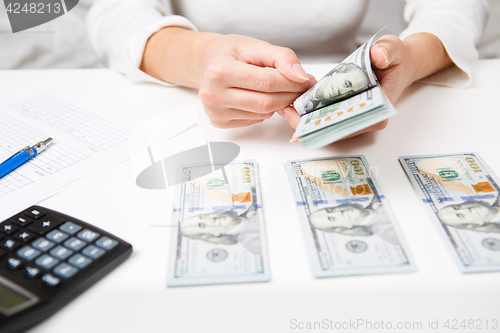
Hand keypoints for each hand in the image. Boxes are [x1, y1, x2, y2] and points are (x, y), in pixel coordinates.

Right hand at [141, 28, 315, 127]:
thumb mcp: (254, 46)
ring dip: (278, 104)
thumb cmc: (230, 54)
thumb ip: (281, 57)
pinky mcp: (219, 122)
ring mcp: (214, 111)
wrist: (206, 63)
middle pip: (266, 102)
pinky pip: (254, 120)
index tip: (305, 79)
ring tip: (279, 90)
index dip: (292, 82)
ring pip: (263, 114)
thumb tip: (301, 76)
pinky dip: (264, 111)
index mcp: (219, 70)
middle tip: (299, 88)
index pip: (267, 82)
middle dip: (289, 96)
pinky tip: (259, 98)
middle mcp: (213, 94)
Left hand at [279, 33, 451, 141]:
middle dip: (312, 125)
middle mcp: (367, 121)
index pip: (352, 122)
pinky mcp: (347, 114)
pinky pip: (328, 119)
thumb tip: (378, 56)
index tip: (310, 121)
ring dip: (308, 122)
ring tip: (287, 113)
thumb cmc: (395, 60)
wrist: (397, 64)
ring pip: (330, 127)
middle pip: (336, 129)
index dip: (330, 123)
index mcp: (379, 111)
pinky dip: (312, 116)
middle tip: (290, 116)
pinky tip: (295, 111)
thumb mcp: (393, 49)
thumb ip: (387, 51)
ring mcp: (357, 120)